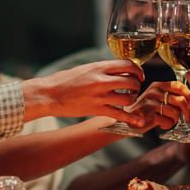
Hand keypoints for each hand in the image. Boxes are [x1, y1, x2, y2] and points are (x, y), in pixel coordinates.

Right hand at [23, 60, 144, 124]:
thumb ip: (103, 69)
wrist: (50, 94)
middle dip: (136, 86)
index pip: (127, 65)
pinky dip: (131, 120)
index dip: (138, 71)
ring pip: (128, 98)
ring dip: (132, 100)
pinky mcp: (96, 110)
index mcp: (99, 67)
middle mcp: (101, 80)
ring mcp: (99, 96)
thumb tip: (120, 70)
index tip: (138, 76)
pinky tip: (139, 124)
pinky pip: (119, 115)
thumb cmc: (66, 80)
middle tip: (133, 89)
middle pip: (131, 82)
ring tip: (128, 100)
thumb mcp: (86, 68)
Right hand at [127, 81, 189, 132]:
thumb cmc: (146, 109)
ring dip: (175, 119)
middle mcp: (154, 92)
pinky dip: (167, 125)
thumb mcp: (157, 97)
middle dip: (187, 111)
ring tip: (169, 120)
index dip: (189, 95)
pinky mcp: (149, 115)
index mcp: (158, 86)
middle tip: (187, 117)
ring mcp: (151, 103)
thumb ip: (171, 96)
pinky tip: (161, 124)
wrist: (128, 118)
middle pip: (180, 100)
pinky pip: (167, 121)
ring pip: (175, 112)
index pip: (179, 86)